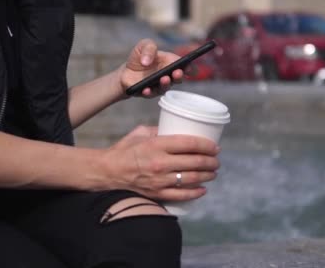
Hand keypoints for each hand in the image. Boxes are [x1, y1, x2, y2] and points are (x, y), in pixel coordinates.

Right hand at [101, 126, 220, 200]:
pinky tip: (203, 189)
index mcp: (157, 145)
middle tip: (216, 160)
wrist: (108, 171)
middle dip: (211, 161)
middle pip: (195, 162)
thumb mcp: (141, 133)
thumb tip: (177, 129)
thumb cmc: (124, 149)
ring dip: (207, 176)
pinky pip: (182, 195)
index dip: (207, 145)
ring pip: (192, 179)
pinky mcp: (157, 193)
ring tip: (213, 172)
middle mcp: (160, 163)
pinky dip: (195, 192)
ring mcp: (160, 180)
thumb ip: (159, 130)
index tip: (215, 147)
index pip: (190, 144)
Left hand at [119, 39, 183, 97]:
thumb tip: (147, 61)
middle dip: (179, 76)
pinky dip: (148, 92)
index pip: (186, 67)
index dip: (190, 68)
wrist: (126, 71)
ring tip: (164, 79)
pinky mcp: (148, 93)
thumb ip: (149, 48)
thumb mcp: (144, 45)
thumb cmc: (139, 57)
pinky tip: (146, 89)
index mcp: (171, 63)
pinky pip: (150, 94)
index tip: (189, 67)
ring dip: (165, 84)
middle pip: (178, 78)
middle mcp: (168, 76)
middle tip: (177, 73)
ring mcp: (159, 85)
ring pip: (165, 87)